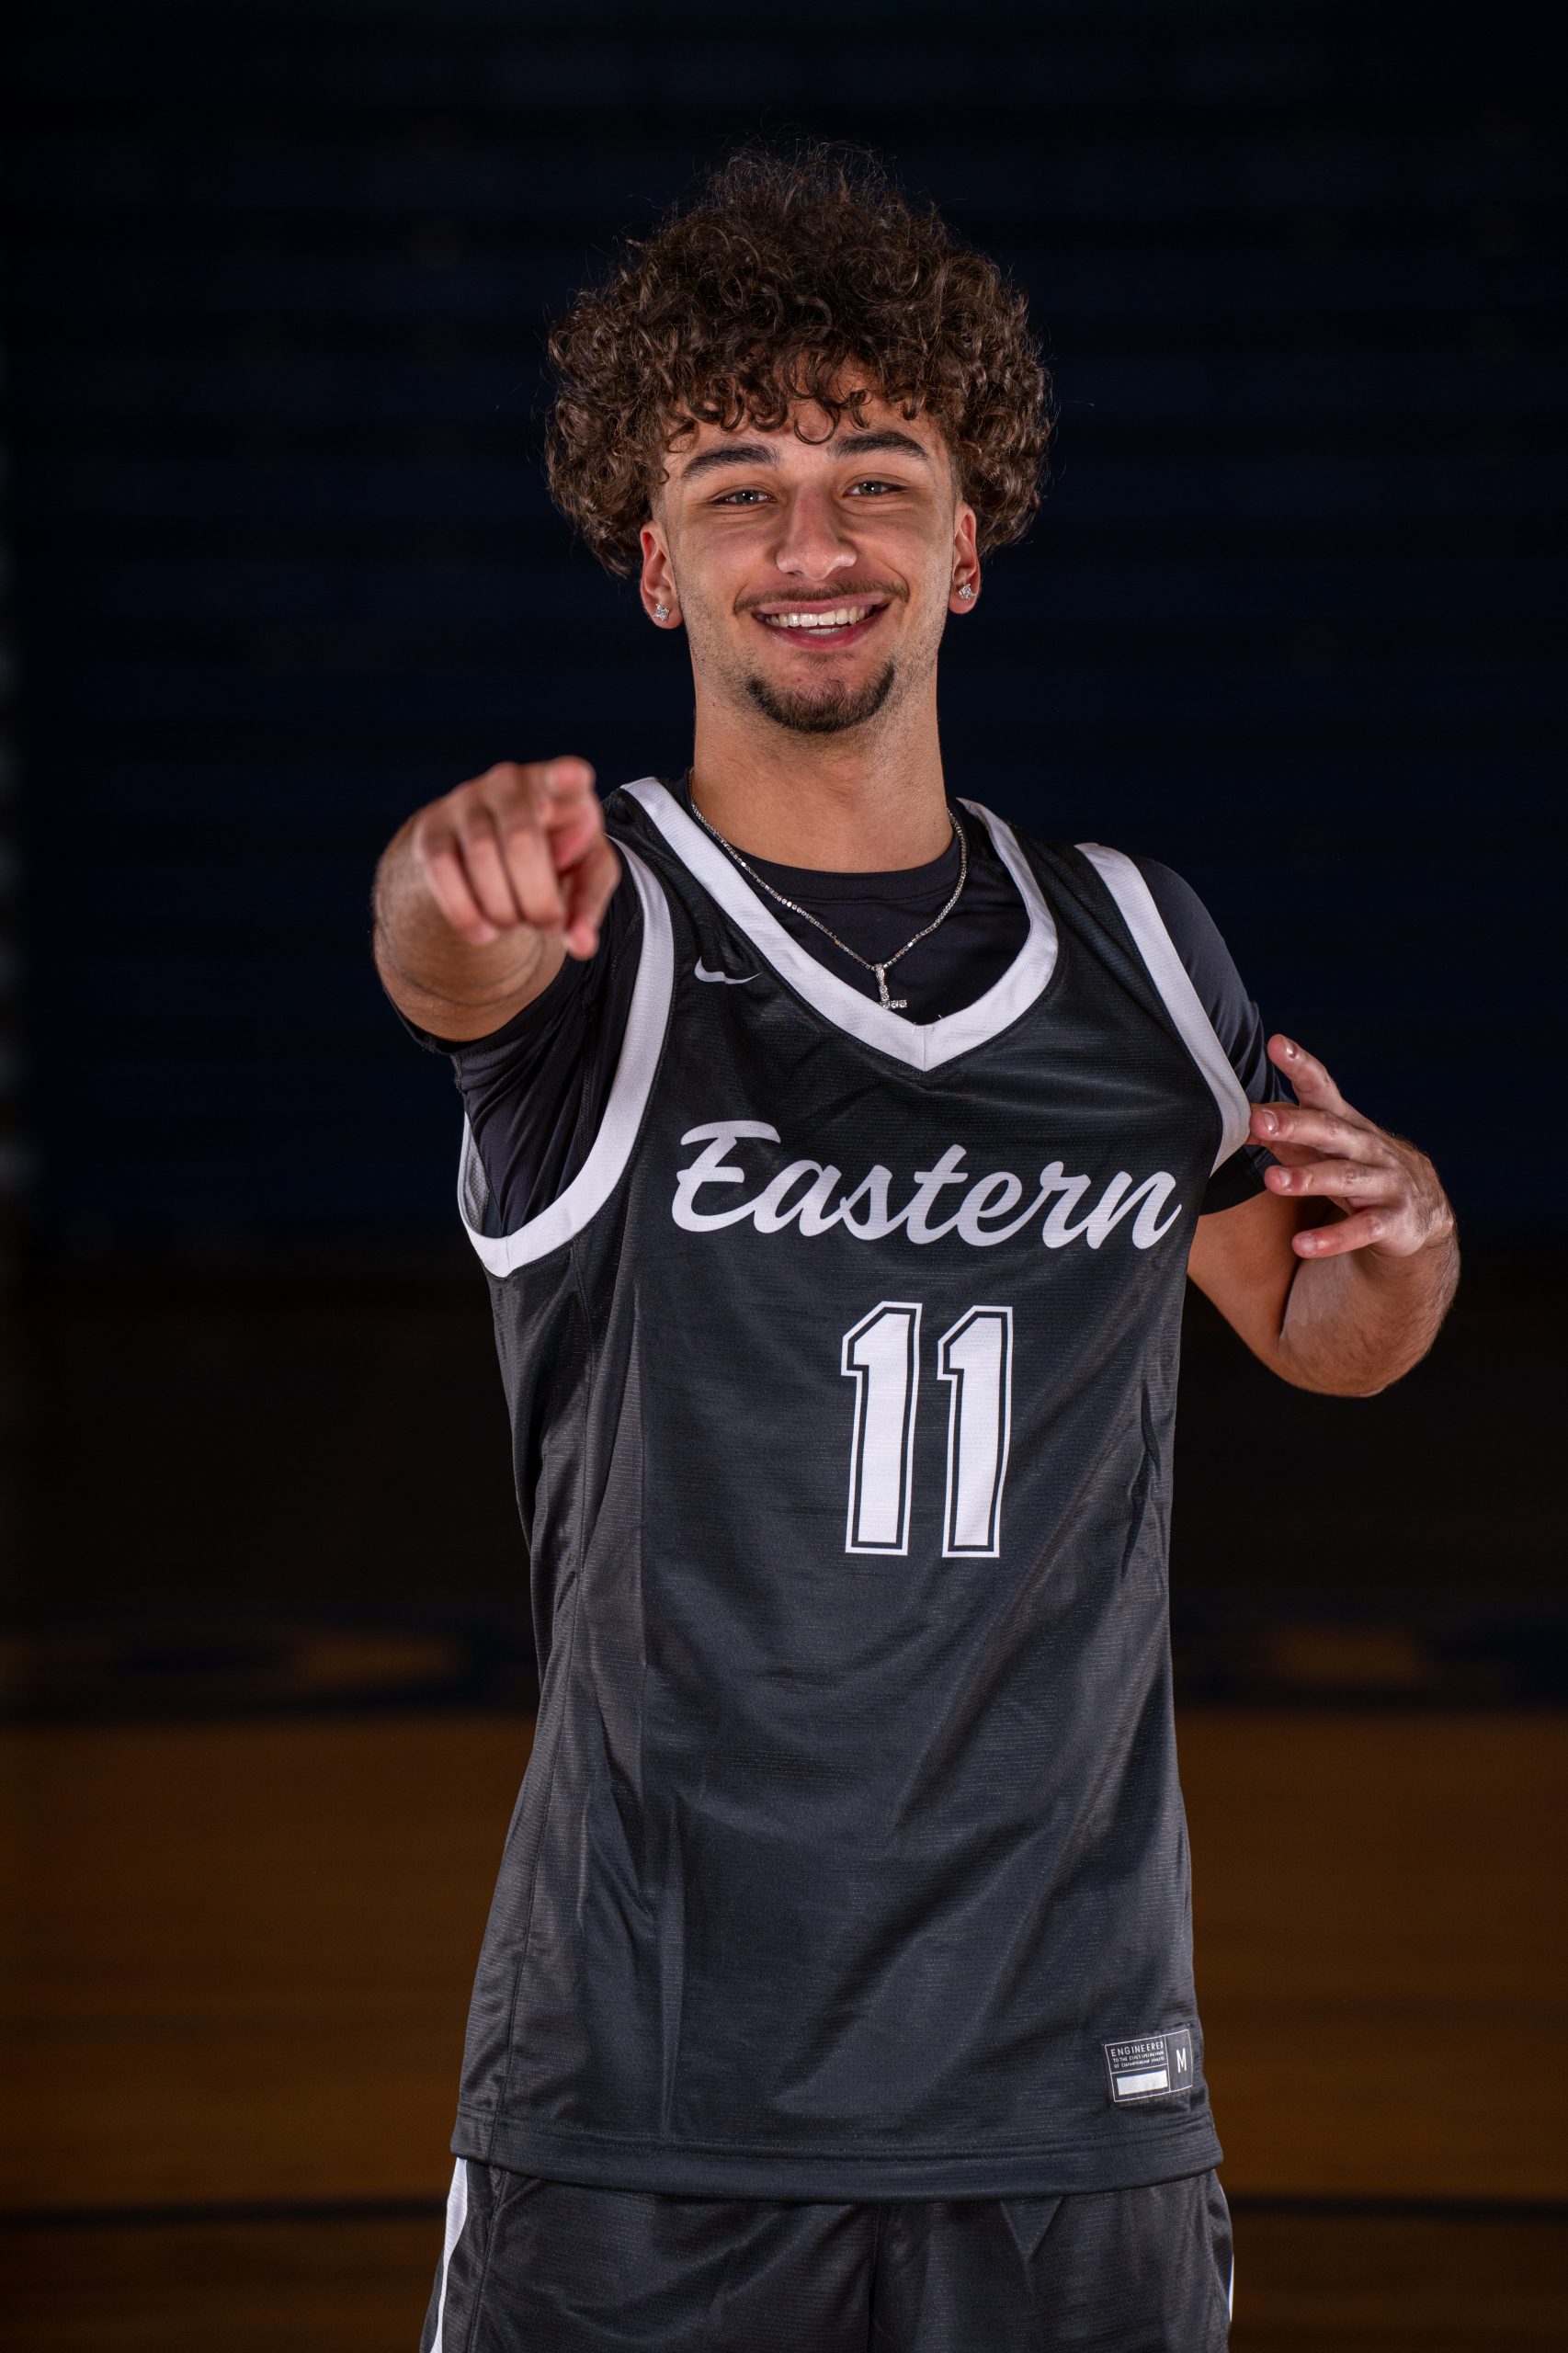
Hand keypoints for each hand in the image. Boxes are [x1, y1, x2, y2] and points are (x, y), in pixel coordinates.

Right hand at [409, 757, 618, 957]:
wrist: (497, 849)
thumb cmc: (555, 856)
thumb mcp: (584, 876)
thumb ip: (588, 906)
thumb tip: (582, 946)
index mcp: (564, 788)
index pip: (567, 777)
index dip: (568, 778)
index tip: (571, 777)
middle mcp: (512, 782)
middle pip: (522, 843)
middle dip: (537, 901)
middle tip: (546, 924)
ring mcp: (467, 799)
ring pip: (481, 859)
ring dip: (503, 910)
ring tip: (516, 923)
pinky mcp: (433, 826)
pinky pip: (442, 870)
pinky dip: (464, 912)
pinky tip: (483, 932)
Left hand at [1252, 1035, 1454, 1260]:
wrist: (1421, 1212)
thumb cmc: (1357, 1168)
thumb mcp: (1324, 1149)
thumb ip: (1285, 1136)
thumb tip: (1242, 1119)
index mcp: (1346, 1123)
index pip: (1322, 1088)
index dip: (1301, 1066)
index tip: (1278, 1045)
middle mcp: (1367, 1147)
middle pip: (1329, 1130)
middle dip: (1293, 1124)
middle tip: (1258, 1120)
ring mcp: (1384, 1182)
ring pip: (1344, 1177)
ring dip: (1308, 1179)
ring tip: (1272, 1181)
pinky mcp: (1392, 1220)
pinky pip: (1361, 1230)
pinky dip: (1332, 1239)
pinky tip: (1302, 1245)